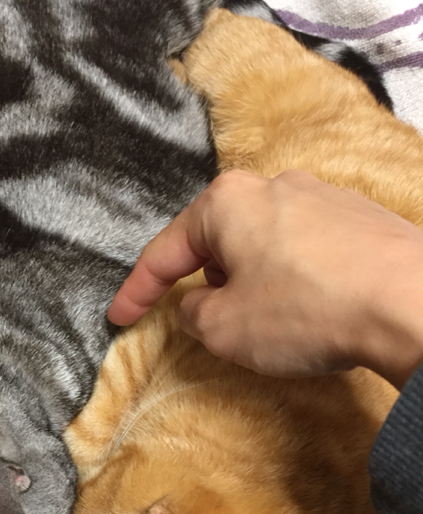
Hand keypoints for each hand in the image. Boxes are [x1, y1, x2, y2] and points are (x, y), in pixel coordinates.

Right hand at [108, 170, 422, 387]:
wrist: (411, 303)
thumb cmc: (304, 310)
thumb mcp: (224, 328)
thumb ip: (193, 314)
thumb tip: (199, 305)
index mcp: (228, 203)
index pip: (166, 251)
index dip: (137, 291)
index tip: (119, 317)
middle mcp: (274, 185)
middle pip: (219, 239)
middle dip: (206, 281)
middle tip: (210, 321)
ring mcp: (324, 196)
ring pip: (265, 243)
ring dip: (253, 281)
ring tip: (269, 321)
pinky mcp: (362, 219)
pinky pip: (308, 250)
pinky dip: (295, 279)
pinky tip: (312, 309)